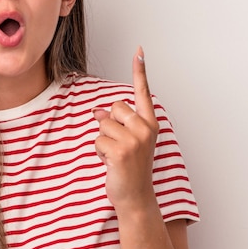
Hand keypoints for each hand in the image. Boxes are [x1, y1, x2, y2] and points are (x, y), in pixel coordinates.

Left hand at [93, 47, 159, 212]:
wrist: (135, 197)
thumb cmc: (131, 168)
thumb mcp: (128, 141)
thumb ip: (117, 122)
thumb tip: (97, 110)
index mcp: (150, 124)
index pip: (143, 93)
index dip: (140, 71)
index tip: (139, 51)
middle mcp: (146, 129)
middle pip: (115, 107)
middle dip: (109, 124)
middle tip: (119, 145)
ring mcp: (135, 141)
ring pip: (103, 124)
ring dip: (103, 140)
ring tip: (116, 156)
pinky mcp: (121, 152)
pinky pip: (97, 140)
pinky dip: (99, 152)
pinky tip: (111, 163)